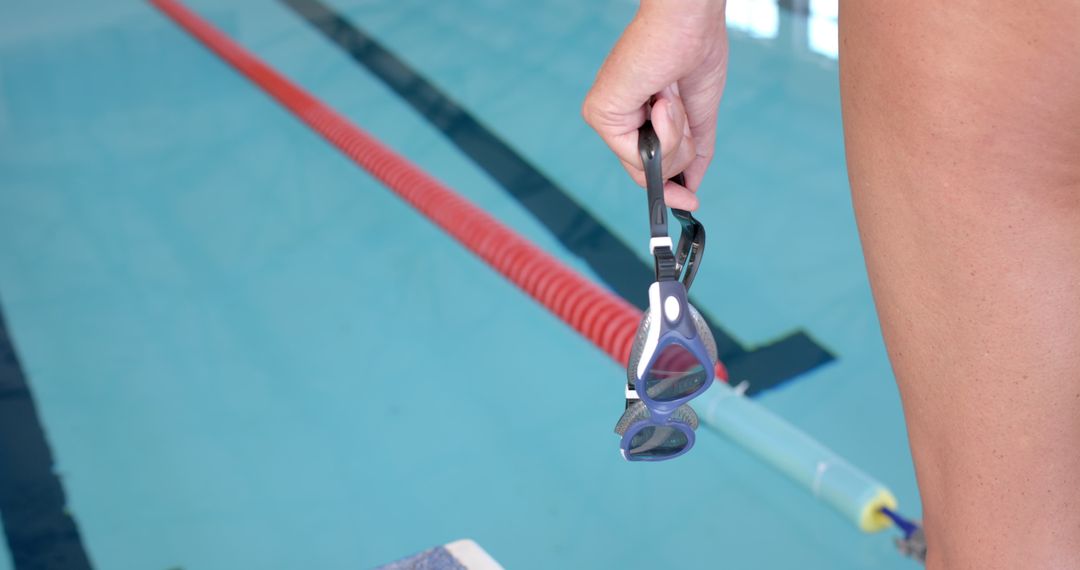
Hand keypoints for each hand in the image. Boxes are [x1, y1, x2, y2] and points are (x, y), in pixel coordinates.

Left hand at [582, 0, 728, 209]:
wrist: (691, 23)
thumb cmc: (696, 55)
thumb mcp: (699, 117)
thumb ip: (693, 153)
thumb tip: (690, 188)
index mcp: (636, 115)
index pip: (648, 166)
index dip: (670, 189)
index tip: (690, 203)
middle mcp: (616, 118)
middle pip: (649, 172)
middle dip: (678, 152)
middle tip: (677, 108)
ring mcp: (605, 117)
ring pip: (649, 168)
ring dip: (676, 138)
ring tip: (671, 97)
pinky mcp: (599, 114)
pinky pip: (640, 155)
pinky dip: (664, 131)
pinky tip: (662, 101)